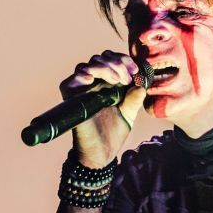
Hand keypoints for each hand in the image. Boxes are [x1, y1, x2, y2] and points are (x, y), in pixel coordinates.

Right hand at [59, 50, 144, 166]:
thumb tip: (141, 86)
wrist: (102, 153)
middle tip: (126, 77)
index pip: (110, 60)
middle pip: (99, 59)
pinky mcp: (71, 99)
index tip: (135, 70)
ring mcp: (81, 90)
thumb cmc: (113, 133)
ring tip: (116, 80)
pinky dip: (82, 75)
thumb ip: (134, 98)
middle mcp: (93, 84)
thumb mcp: (129, 113)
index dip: (122, 60)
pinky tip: (92, 80)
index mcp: (107, 83)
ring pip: (87, 66)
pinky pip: (71, 80)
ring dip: (104, 68)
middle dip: (115, 63)